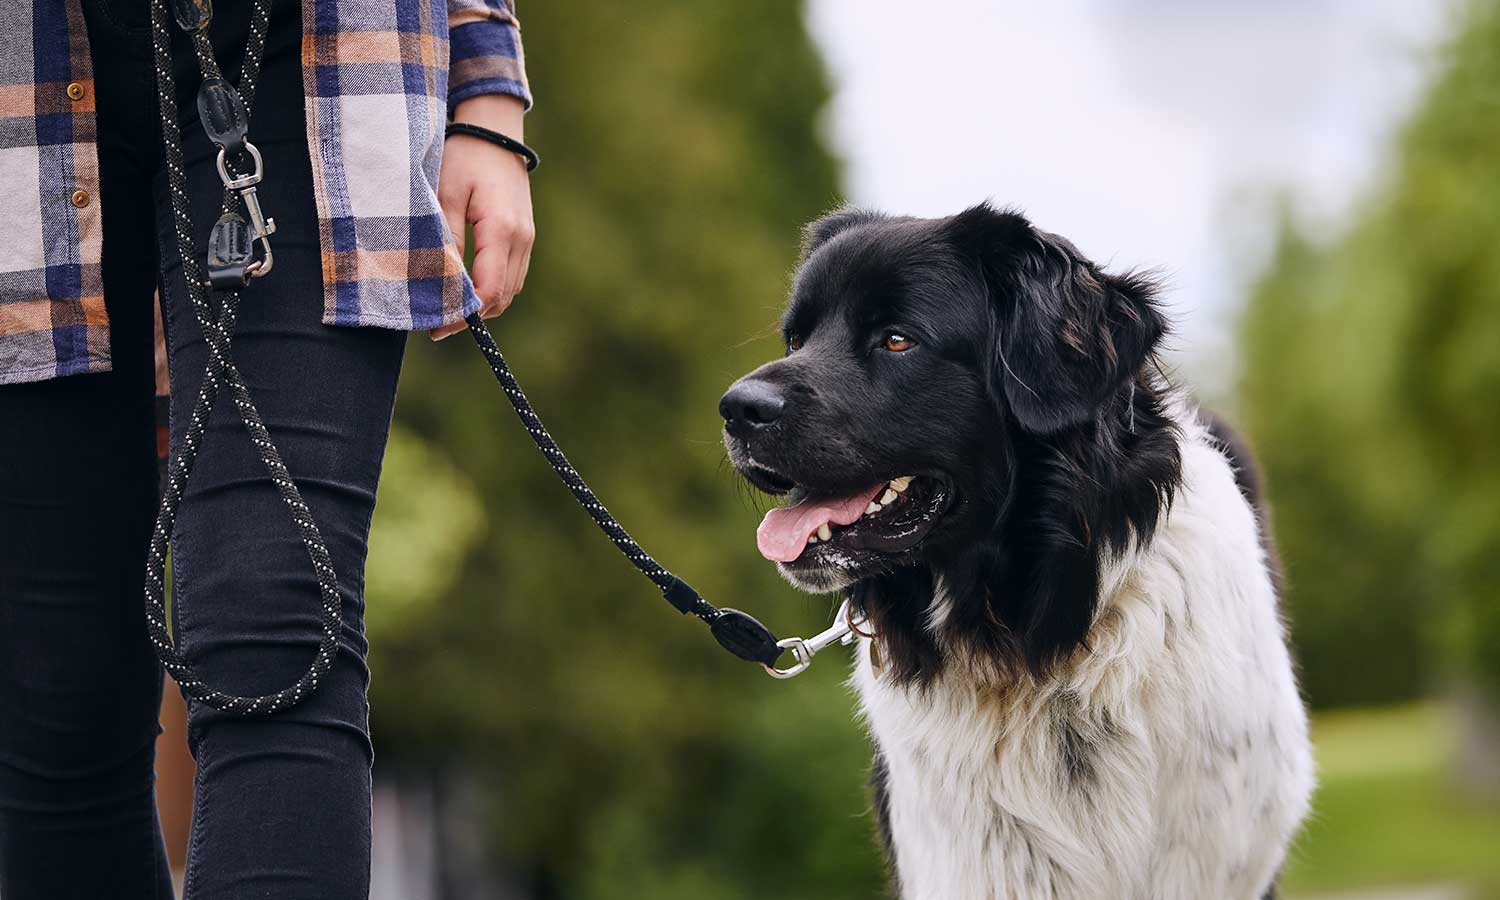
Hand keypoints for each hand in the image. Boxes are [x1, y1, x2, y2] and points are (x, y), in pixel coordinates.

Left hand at [432, 94, 533, 339]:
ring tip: (450, 311)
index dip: (463, 315)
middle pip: (501, 298)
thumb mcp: (445, 194)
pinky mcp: (525, 238)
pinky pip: (512, 277)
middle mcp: (521, 240)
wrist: (495, 134)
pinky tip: (468, 291)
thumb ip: (445, 239)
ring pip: (510, 291)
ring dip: (484, 306)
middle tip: (438, 325)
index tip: (437, 326)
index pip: (488, 290)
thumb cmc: (465, 158)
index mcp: (502, 230)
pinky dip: (493, 290)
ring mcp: (527, 240)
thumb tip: (440, 282)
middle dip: (472, 317)